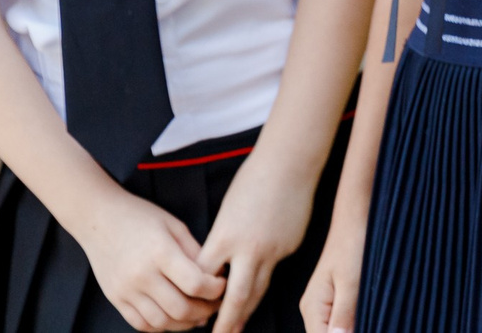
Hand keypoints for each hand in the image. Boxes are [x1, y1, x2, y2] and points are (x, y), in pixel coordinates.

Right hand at [74, 183, 224, 331]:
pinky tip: (174, 317)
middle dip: (205, 310)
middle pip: (180, 309)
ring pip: (161, 322)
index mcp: (160, 253)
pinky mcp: (116, 299)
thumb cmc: (140, 217)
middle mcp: (141, 276)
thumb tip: (215, 277)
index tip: (224, 285)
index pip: (195, 284)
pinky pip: (141, 324)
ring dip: (185, 323)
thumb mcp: (174, 226)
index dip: (216, 290)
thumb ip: (194, 251)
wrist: (98, 218)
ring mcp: (126, 291)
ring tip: (199, 314)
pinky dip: (161, 326)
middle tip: (216, 304)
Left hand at [199, 149, 317, 332]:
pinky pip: (272, 271)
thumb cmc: (253, 181)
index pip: (205, 277)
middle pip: (234, 296)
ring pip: (257, 291)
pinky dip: (262, 286)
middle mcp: (248, 249)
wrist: (289, 164)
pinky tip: (257, 295)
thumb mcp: (227, 212)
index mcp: (225, 237)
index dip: (198, 296)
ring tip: (236, 329)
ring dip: (245, 312)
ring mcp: (271, 250)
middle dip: (225, 321)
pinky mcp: (289, 247)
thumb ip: (222, 241)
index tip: (192, 309)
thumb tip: (218, 265)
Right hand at [299, 201, 367, 332]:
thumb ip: (344, 315)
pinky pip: (342, 320)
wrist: (357, 216)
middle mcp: (313, 309)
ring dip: (353, 327)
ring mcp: (323, 304)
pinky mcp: (335, 297)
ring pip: (335, 330)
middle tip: (374, 322)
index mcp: (312, 308)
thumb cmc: (353, 243)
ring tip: (373, 317)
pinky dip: (355, 322)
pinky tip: (369, 316)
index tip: (368, 328)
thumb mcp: (352, 282)